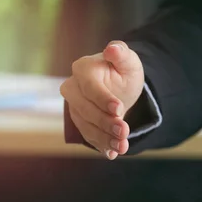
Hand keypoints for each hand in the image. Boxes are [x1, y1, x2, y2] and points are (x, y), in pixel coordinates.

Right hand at [60, 41, 144, 159]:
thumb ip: (122, 54)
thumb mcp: (129, 62)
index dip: (103, 99)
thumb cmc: (123, 71)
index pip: (90, 87)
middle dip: (106, 122)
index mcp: (83, 68)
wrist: (120, 88)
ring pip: (86, 125)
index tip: (119, 110)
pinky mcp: (79, 121)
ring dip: (105, 138)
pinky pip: (88, 135)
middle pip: (85, 109)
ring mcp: (74, 107)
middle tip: (125, 131)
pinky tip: (113, 153)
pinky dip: (101, 145)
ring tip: (123, 146)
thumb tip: (112, 48)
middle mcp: (72, 88)